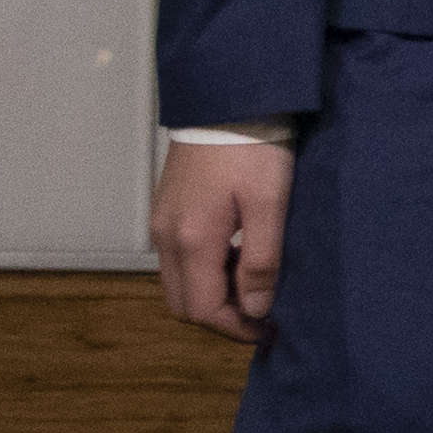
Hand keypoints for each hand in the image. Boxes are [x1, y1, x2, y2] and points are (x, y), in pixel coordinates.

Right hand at [152, 144, 294, 341]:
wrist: (227, 102)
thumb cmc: (254, 149)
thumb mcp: (270, 204)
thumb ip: (261, 259)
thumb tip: (255, 309)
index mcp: (190, 240)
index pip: (202, 309)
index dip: (236, 328)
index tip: (270, 331)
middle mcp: (165, 238)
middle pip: (184, 303)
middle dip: (221, 318)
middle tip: (263, 315)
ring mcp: (161, 224)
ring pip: (178, 283)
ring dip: (212, 295)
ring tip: (256, 287)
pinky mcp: (166, 211)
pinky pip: (178, 260)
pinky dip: (204, 272)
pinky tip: (238, 258)